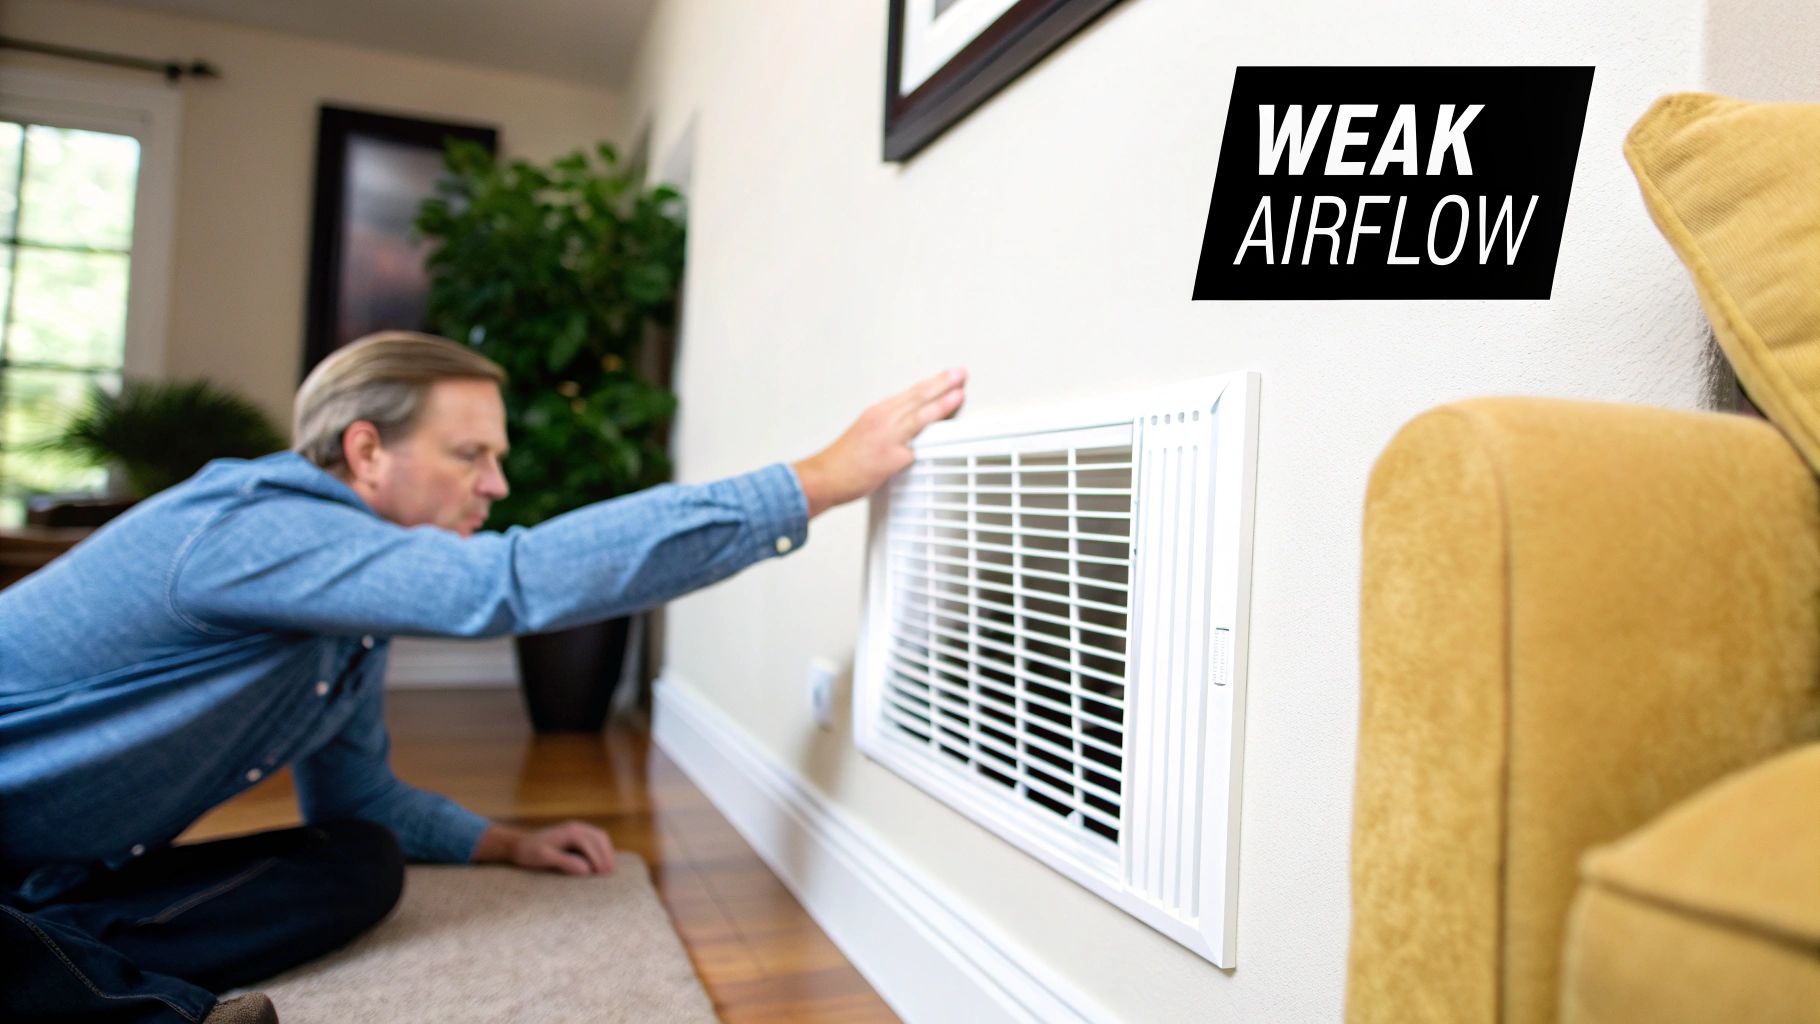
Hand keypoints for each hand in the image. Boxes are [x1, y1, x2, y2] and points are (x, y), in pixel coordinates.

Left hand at [475, 821, 615, 875]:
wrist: (519, 844)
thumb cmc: (529, 852)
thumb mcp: (544, 858)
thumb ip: (565, 862)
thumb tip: (586, 870)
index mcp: (570, 831)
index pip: (590, 844)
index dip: (598, 858)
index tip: (602, 873)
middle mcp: (576, 827)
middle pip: (599, 837)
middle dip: (607, 854)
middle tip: (610, 873)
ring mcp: (577, 829)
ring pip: (600, 837)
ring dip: (607, 851)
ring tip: (609, 869)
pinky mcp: (576, 835)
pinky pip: (595, 840)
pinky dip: (602, 850)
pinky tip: (602, 862)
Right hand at [793, 368, 966, 516]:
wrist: (822, 478)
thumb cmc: (842, 461)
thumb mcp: (865, 432)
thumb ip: (889, 427)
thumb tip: (911, 426)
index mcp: (877, 413)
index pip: (910, 393)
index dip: (932, 383)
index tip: (949, 375)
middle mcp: (882, 421)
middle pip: (917, 398)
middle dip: (942, 384)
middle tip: (960, 374)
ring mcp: (887, 439)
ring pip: (919, 417)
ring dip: (941, 404)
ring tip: (959, 394)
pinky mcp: (890, 460)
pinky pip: (916, 451)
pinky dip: (930, 444)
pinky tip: (947, 437)